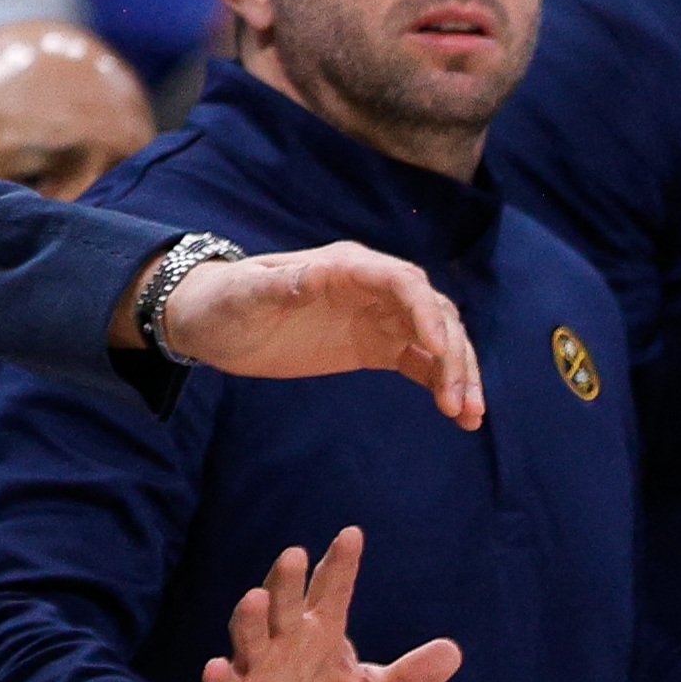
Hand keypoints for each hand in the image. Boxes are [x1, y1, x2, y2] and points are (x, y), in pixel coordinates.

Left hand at [140, 239, 484, 426]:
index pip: (403, 283)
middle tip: (459, 401)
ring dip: (458, 373)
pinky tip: (459, 415)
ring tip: (469, 415)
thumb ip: (280, 286)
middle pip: (432, 313)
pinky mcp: (374, 346)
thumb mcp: (245, 295)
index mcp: (346, 266)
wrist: (212, 322)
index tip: (439, 351)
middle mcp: (372, 287)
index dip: (426, 314)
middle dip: (453, 354)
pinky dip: (442, 384)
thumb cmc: (224, 301)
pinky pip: (421, 362)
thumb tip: (313, 275)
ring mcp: (377, 317)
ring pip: (436, 339)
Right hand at [198, 527, 462, 681]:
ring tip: (256, 598)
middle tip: (295, 554)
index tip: (352, 534)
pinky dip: (220, 678)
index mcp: (321, 636)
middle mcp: (285, 645)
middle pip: (286, 606)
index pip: (332, 593)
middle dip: (288, 582)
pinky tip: (217, 668)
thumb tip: (455, 651)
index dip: (341, 565)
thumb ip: (408, 677)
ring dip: (251, 619)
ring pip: (251, 637)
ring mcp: (255, 670)